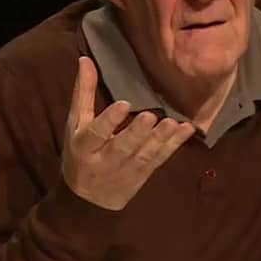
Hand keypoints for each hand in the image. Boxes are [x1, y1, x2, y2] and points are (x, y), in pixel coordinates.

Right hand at [61, 56, 194, 209]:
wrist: (89, 201)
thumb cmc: (79, 154)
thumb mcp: (75, 125)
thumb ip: (83, 93)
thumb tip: (85, 60)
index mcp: (85, 146)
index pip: (96, 133)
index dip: (109, 120)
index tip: (124, 104)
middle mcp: (106, 160)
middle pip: (122, 147)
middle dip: (137, 133)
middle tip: (151, 117)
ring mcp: (126, 170)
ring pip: (144, 155)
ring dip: (159, 139)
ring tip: (171, 123)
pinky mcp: (144, 174)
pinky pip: (159, 160)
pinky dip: (173, 146)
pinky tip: (185, 130)